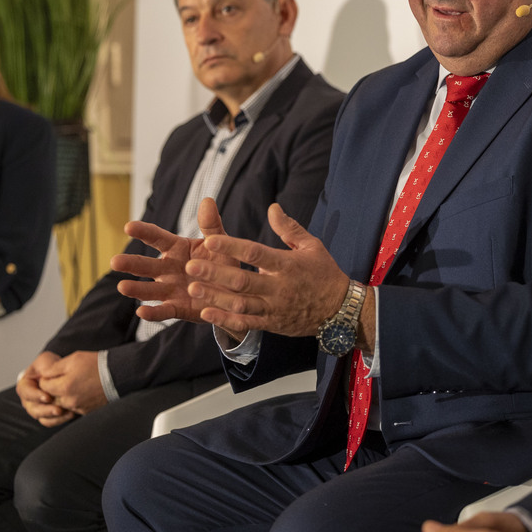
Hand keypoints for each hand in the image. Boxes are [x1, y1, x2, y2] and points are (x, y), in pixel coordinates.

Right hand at [17, 351, 74, 426]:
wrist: (63, 373)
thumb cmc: (51, 365)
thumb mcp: (46, 360)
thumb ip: (43, 366)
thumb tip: (43, 376)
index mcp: (25, 386)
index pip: (25, 392)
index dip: (35, 395)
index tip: (47, 397)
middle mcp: (29, 399)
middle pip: (33, 408)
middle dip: (46, 410)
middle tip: (58, 409)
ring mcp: (38, 408)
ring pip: (42, 417)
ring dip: (54, 416)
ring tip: (67, 412)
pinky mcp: (48, 415)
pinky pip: (51, 422)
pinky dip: (60, 420)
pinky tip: (71, 414)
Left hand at [37, 350, 107, 415]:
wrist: (119, 375)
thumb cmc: (97, 365)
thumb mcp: (74, 359)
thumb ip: (55, 368)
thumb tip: (43, 375)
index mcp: (64, 387)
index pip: (44, 386)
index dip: (46, 379)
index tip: (52, 374)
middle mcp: (70, 401)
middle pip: (52, 398)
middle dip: (53, 390)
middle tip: (62, 380)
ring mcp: (78, 408)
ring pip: (62, 405)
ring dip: (63, 397)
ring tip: (74, 386)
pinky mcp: (87, 412)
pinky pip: (73, 409)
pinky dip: (74, 402)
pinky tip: (82, 392)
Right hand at [111, 198, 239, 323]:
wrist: (237, 292)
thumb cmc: (224, 263)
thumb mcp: (220, 242)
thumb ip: (211, 225)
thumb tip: (208, 200)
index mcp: (177, 249)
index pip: (156, 238)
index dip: (143, 232)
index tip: (129, 226)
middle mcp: (168, 269)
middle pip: (147, 265)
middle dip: (131, 263)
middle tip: (115, 261)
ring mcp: (171, 289)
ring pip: (149, 290)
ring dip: (136, 289)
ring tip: (122, 286)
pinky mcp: (178, 308)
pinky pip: (163, 311)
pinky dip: (153, 313)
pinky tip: (141, 312)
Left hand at [183, 203, 350, 339]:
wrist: (340, 311)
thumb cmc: (324, 273)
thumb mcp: (312, 246)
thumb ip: (289, 228)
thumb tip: (272, 207)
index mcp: (288, 265)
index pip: (256, 254)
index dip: (232, 247)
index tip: (210, 239)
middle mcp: (279, 288)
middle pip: (243, 281)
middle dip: (216, 273)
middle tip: (191, 266)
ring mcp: (274, 308)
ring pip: (241, 304)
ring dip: (215, 297)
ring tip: (193, 288)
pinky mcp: (272, 324)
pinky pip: (246, 324)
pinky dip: (225, 320)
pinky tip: (206, 313)